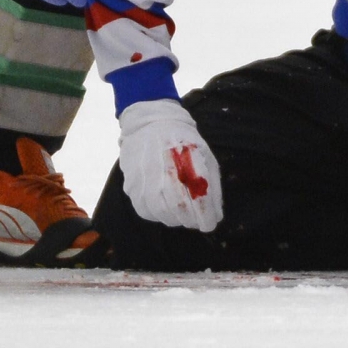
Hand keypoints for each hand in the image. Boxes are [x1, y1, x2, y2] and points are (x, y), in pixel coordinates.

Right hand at [118, 100, 223, 231]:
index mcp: (187, 156)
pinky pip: (144, 210)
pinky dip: (157, 216)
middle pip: (178, 207)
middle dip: (190, 220)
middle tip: (196, 222)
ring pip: (160, 212)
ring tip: (181, 216)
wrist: (150, 123)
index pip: (197, 194)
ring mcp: (144, 175)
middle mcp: (163, 166)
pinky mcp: (131, 183)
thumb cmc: (183, 141)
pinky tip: (165, 210)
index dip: (205, 215)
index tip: (210, 224)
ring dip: (174, 220)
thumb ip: (212, 186)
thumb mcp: (204, 155)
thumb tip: (216, 216)